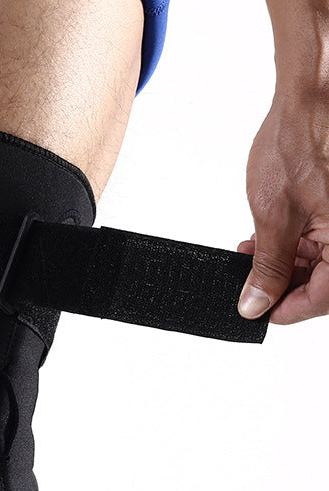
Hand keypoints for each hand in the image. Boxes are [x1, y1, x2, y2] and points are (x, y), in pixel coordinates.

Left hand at [238, 91, 328, 323]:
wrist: (311, 97)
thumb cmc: (300, 144)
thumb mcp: (273, 217)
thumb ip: (267, 268)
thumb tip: (256, 305)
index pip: (326, 297)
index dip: (289, 310)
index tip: (260, 314)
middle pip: (326, 281)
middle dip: (284, 284)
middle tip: (249, 284)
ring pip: (323, 262)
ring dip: (285, 265)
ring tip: (249, 257)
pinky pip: (324, 238)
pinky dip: (294, 244)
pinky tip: (263, 241)